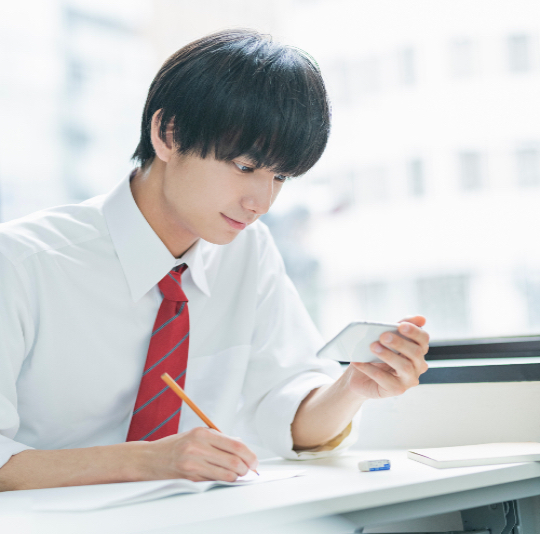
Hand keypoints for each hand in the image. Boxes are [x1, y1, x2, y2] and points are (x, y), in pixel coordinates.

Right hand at [142, 427, 257, 481]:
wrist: (149, 458)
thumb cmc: (175, 446)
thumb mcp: (196, 435)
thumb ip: (218, 439)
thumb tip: (242, 446)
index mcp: (203, 433)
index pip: (236, 445)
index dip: (250, 455)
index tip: (254, 461)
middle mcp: (198, 447)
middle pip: (235, 461)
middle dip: (247, 468)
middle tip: (249, 470)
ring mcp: (193, 463)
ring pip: (227, 474)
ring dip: (237, 476)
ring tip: (237, 474)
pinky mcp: (189, 477)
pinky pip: (215, 481)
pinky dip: (224, 480)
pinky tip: (225, 477)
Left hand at [347, 316, 428, 399]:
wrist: (359, 376)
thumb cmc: (374, 355)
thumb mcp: (384, 338)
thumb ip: (399, 327)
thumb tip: (422, 318)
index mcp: (417, 350)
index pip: (423, 339)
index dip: (414, 331)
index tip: (400, 325)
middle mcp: (418, 366)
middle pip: (415, 352)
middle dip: (399, 342)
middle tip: (382, 335)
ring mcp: (409, 379)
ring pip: (405, 366)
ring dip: (387, 355)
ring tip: (372, 347)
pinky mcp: (397, 390)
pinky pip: (385, 379)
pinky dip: (371, 369)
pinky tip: (359, 362)